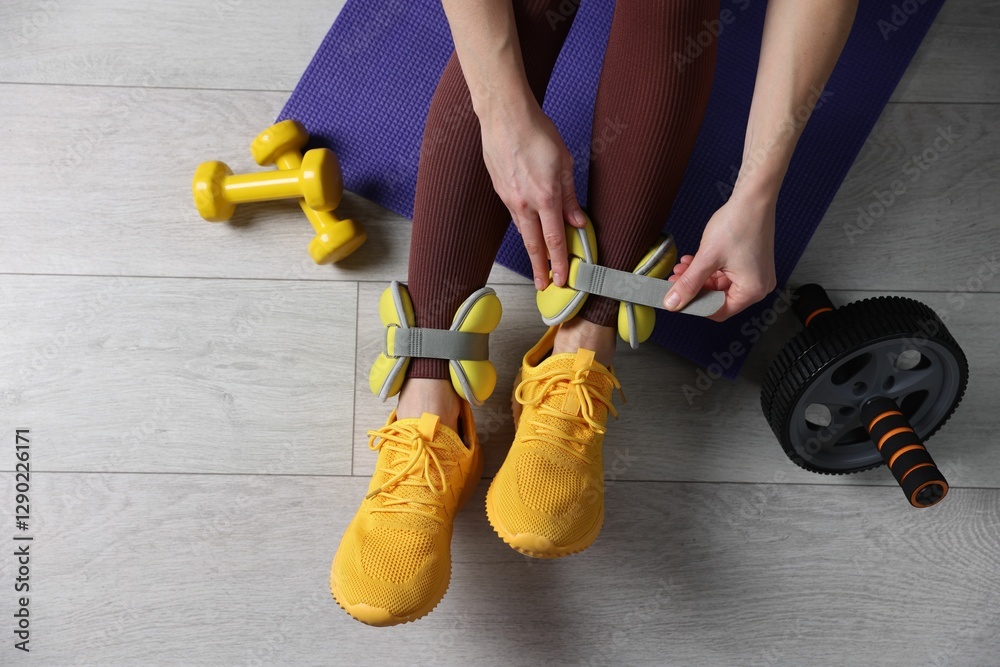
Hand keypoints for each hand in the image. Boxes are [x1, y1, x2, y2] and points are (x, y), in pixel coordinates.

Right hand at [480, 102, 586, 289]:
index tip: (563, 279)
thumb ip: (570, 196)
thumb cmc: (537, 133)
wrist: (505, 117)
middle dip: (541, 269)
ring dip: (531, 251)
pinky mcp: (500, 191)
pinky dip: (524, 228)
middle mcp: (525, 203)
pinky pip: (515, 215)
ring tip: (538, 265)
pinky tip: (529, 231)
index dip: (560, 263)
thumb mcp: (564, 163)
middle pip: (534, 245)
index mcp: (545, 197)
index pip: (555, 239)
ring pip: (523, 231)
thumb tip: (577, 221)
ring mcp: (510, 198)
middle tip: (545, 287)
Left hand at [664, 191, 776, 321]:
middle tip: (675, 280)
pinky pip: (727, 274)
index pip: (719, 311)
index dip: (695, 305)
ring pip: (720, 285)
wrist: (753, 197)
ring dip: (699, 278)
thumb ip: (688, 283)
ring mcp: (756, 274)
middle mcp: (759, 286)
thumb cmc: (737, 224)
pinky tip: (693, 261)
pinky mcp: (751, 263)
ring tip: (682, 267)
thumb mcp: (707, 258)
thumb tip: (672, 303)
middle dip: (695, 288)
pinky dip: (710, 269)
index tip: (676, 299)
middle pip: (719, 298)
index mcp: (752, 291)